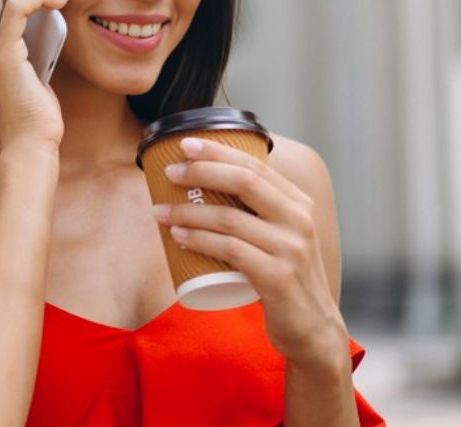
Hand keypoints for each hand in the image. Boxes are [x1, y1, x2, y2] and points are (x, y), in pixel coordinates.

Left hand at [151, 137, 347, 365]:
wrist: (311, 327)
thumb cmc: (282, 276)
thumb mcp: (277, 236)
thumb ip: (255, 211)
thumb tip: (205, 183)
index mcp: (298, 204)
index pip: (255, 165)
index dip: (218, 151)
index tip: (185, 144)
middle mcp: (299, 221)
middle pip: (244, 181)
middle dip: (201, 171)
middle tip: (169, 173)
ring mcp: (291, 249)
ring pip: (230, 218)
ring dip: (188, 212)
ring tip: (160, 212)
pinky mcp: (278, 277)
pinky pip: (230, 250)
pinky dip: (199, 240)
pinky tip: (177, 237)